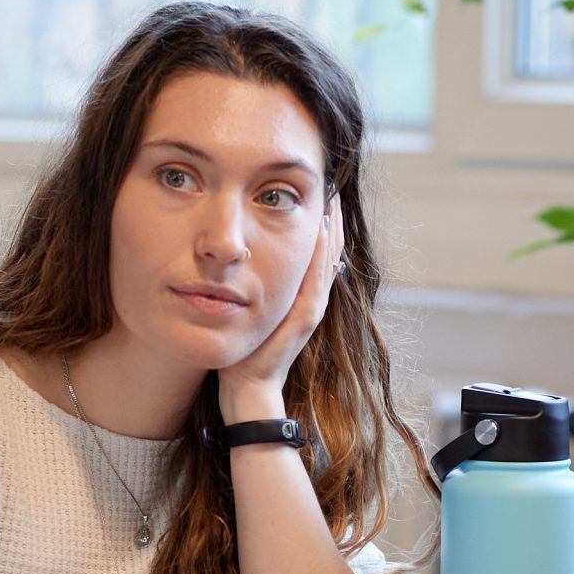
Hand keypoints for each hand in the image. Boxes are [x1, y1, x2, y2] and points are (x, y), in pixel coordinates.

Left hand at [218, 196, 341, 422]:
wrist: (248, 388)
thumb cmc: (244, 351)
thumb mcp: (248, 309)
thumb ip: (253, 286)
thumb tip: (241, 259)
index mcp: (301, 294)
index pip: (318, 251)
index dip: (321, 222)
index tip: (317, 192)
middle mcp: (312, 298)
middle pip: (329, 249)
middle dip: (330, 217)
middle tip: (329, 184)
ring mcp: (312, 307)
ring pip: (329, 259)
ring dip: (332, 228)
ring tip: (331, 198)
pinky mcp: (305, 317)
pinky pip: (318, 278)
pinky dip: (322, 253)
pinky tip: (321, 229)